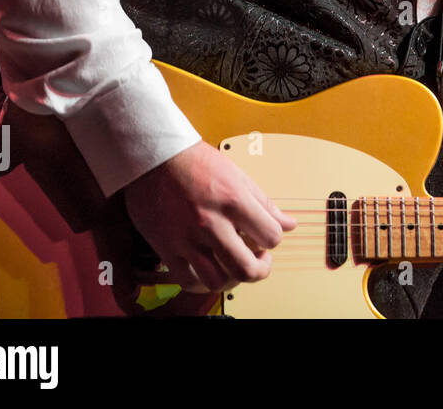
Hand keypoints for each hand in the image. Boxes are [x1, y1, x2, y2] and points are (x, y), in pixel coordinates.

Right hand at [123, 140, 296, 292]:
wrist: (153, 158)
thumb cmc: (195, 162)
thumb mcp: (237, 175)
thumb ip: (264, 203)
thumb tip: (289, 224)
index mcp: (233, 200)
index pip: (271, 236)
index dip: (273, 240)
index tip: (266, 238)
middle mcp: (210, 222)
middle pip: (246, 268)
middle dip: (261, 270)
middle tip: (259, 261)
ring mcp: (187, 238)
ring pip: (217, 281)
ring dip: (232, 279)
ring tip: (233, 265)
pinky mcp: (166, 248)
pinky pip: (188, 281)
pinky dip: (203, 283)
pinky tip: (208, 271)